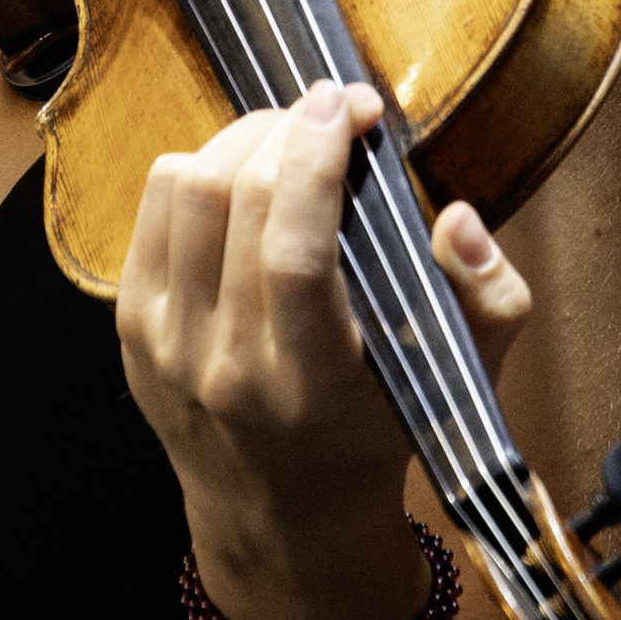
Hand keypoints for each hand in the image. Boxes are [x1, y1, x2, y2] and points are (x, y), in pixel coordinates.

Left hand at [117, 78, 533, 619]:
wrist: (283, 515)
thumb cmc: (380, 430)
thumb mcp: (461, 380)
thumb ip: (490, 298)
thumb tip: (457, 217)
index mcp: (309, 383)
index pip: (294, 253)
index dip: (316, 160)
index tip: (351, 105)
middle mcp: (224, 366)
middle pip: (235, 202)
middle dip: (288, 128)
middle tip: (333, 110)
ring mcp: (164, 346)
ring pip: (184, 190)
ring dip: (242, 139)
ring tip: (291, 137)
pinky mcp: (130, 328)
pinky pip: (153, 208)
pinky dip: (199, 168)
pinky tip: (244, 176)